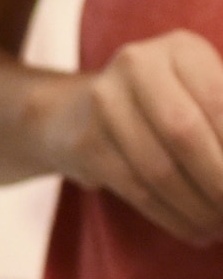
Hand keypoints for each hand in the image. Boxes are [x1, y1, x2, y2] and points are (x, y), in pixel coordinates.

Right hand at [40, 29, 222, 245]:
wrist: (71, 114)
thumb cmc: (163, 105)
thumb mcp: (202, 92)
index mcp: (180, 48)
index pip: (219, 102)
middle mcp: (136, 65)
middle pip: (185, 133)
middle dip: (220, 182)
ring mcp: (103, 104)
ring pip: (160, 169)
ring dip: (200, 208)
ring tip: (222, 227)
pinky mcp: (84, 144)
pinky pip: (136, 189)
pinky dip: (173, 217)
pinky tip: (196, 230)